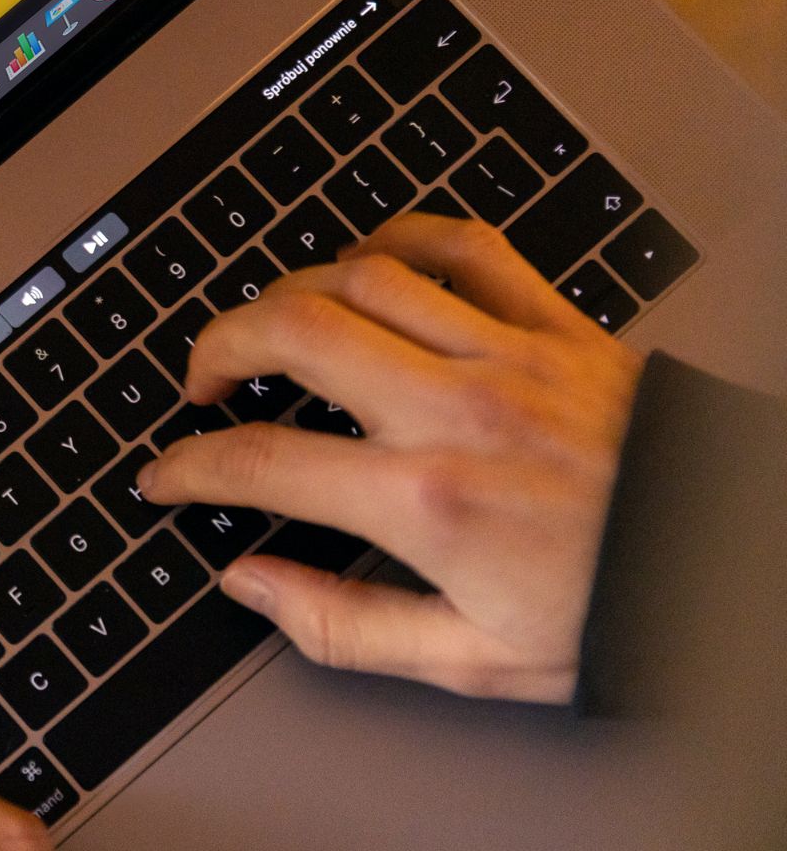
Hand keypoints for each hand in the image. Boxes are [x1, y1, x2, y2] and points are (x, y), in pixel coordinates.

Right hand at [143, 214, 642, 702]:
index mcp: (428, 500)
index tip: (167, 475)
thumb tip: (254, 584)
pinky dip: (399, 239)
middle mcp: (456, 410)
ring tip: (267, 326)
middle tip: (202, 381)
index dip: (191, 466)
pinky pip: (464, 247)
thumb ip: (345, 625)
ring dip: (290, 293)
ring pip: (362, 277)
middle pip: (295, 333)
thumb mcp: (473, 658)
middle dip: (219, 347)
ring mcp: (508, 354)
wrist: (735, 567)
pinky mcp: (557, 325)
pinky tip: (366, 263)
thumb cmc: (616, 612)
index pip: (264, 461)